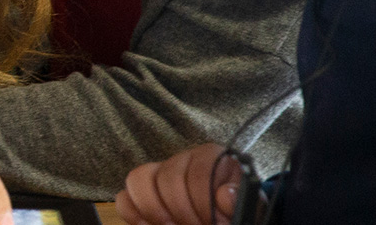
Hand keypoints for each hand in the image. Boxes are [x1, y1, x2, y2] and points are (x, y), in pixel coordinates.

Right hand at [113, 144, 238, 224]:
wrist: (225, 217)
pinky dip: (135, 215)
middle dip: (181, 212)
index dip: (203, 204)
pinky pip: (125, 197)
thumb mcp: (249, 208)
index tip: (212, 222)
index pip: (198, 173)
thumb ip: (240, 202)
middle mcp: (183, 159)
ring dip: (155, 211)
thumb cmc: (236, 212)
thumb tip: (224, 195)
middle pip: (168, 177)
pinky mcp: (144, 192)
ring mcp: (159, 173)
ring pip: (139, 179)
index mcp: (212, 157)